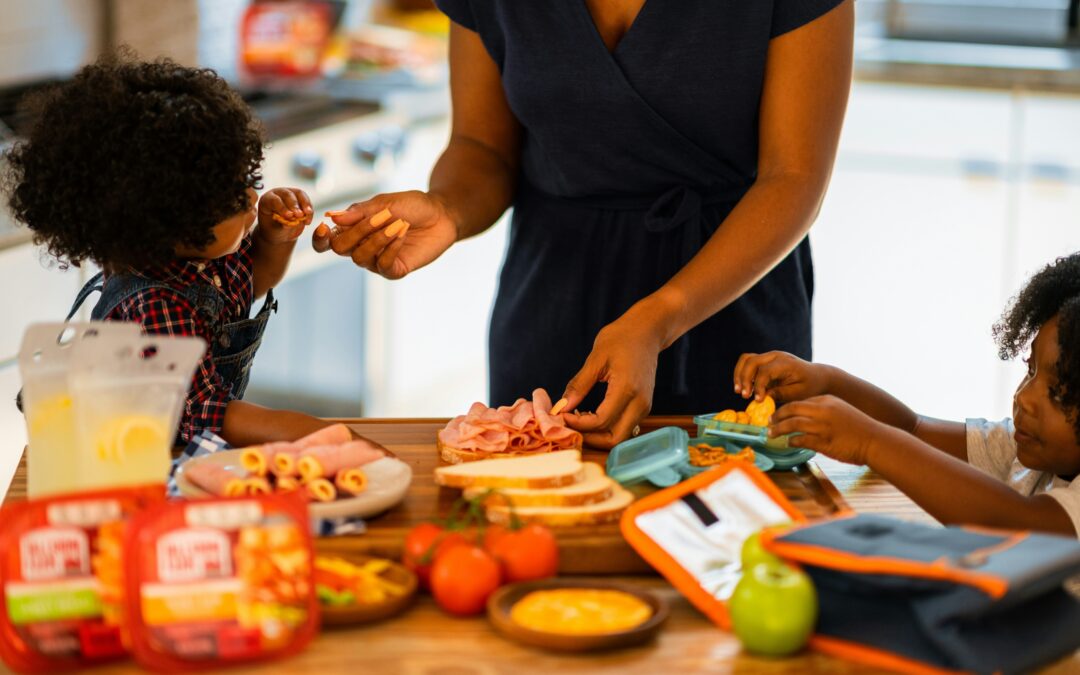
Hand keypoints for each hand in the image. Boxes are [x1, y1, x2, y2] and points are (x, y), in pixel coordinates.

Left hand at [257, 187, 312, 244]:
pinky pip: (306, 201)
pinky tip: (308, 221)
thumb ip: (282, 226)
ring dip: (305, 204)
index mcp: (266, 201)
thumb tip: (291, 222)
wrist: (280, 232)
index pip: (274, 200)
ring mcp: (289, 194)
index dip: (282, 207)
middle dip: (294, 205)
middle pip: (287, 194)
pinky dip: (309, 210)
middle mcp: (277, 194)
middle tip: (300, 215)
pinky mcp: (300, 198)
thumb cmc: (274, 230)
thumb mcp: (275, 231)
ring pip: (299, 194)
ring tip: (308, 214)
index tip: (290, 216)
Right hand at [312, 190, 457, 279]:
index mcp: (353, 229)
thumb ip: (359, 212)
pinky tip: (402, 232)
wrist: (441, 214)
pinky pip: (383, 265)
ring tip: (397, 222)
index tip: (323, 227)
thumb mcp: (384, 203)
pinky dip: (390, 247)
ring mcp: (377, 260)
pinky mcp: (395, 270)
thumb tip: (332, 217)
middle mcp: (361, 247)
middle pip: (340, 248)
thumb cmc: (412, 206)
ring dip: (377, 238)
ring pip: (360, 257)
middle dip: (357, 231)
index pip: (327, 241)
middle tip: (379, 216)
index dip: (320, 238)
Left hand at [560, 313, 662, 449]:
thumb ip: (579, 385)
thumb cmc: (622, 338)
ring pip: (619, 436)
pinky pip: (624, 427)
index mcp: (627, 389)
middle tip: (570, 424)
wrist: (647, 331)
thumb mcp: (596, 359)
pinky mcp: (643, 406)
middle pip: (614, 439)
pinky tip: (591, 414)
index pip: (601, 421)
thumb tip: (561, 407)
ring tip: (578, 418)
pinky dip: (606, 427)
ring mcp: (644, 406)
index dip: (578, 424)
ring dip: (597, 434)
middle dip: (589, 438)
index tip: (562, 414)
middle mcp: (640, 403)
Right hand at [733, 351, 830, 403]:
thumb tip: (761, 397)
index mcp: (786, 363)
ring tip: (738, 391)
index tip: (757, 400)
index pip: (765, 371)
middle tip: (743, 396)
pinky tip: (743, 387)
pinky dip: (742, 373)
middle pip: (752, 361)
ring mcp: (769, 356)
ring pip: (746, 359)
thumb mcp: (798, 393)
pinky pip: (748, 362)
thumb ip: (780, 394)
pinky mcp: (765, 361)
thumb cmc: (810, 386)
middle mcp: (775, 356)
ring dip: (739, 374)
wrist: (817, 377)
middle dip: (744, 379)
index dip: (758, 386)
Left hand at [768, 395, 885, 464]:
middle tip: (768, 422)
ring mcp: (823, 426)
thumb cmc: (857, 427)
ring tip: (771, 433)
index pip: (799, 401)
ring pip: (793, 424)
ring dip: (779, 429)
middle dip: (776, 416)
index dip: (784, 408)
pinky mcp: (824, 442)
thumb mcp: (839, 410)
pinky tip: (788, 443)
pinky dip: (792, 441)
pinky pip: (801, 440)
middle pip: (791, 409)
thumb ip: (822, 410)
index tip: (776, 414)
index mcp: (826, 400)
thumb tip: (802, 415)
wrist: (875, 440)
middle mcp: (823, 410)